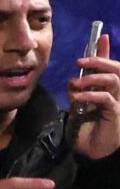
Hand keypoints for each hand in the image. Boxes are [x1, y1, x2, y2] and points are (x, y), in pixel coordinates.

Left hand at [70, 33, 119, 161]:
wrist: (91, 152)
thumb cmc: (85, 129)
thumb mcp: (77, 106)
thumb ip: (77, 92)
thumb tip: (73, 79)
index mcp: (107, 89)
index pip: (109, 67)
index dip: (105, 51)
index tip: (101, 36)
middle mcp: (116, 93)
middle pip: (116, 68)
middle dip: (100, 60)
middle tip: (82, 59)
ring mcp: (119, 102)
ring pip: (114, 79)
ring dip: (93, 77)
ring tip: (77, 82)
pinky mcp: (115, 113)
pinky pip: (106, 98)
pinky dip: (91, 95)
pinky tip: (78, 97)